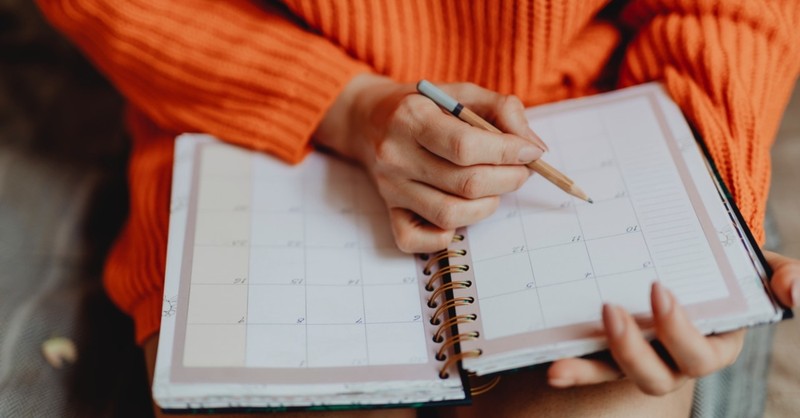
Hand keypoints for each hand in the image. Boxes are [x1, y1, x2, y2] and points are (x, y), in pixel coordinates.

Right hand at [314, 74, 544, 252]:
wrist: (368, 120)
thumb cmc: (423, 106)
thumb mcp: (461, 92)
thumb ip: (502, 110)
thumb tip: (534, 149)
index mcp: (412, 117)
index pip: (466, 146)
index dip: (508, 153)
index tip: (531, 152)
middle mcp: (396, 155)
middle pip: (465, 184)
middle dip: (508, 180)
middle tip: (520, 171)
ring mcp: (390, 187)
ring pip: (450, 214)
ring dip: (486, 206)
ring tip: (493, 188)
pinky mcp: (388, 211)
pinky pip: (416, 240)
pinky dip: (444, 236)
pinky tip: (459, 212)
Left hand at [547, 250, 799, 394]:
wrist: (694, 258)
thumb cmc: (729, 266)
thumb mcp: (762, 267)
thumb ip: (786, 277)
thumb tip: (796, 293)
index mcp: (714, 344)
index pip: (699, 352)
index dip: (679, 329)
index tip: (658, 289)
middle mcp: (675, 359)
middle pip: (656, 375)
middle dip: (632, 349)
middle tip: (609, 309)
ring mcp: (641, 357)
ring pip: (618, 376)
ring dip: (591, 368)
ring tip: (561, 360)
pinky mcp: (611, 351)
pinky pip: (592, 366)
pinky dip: (573, 369)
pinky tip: (551, 367)